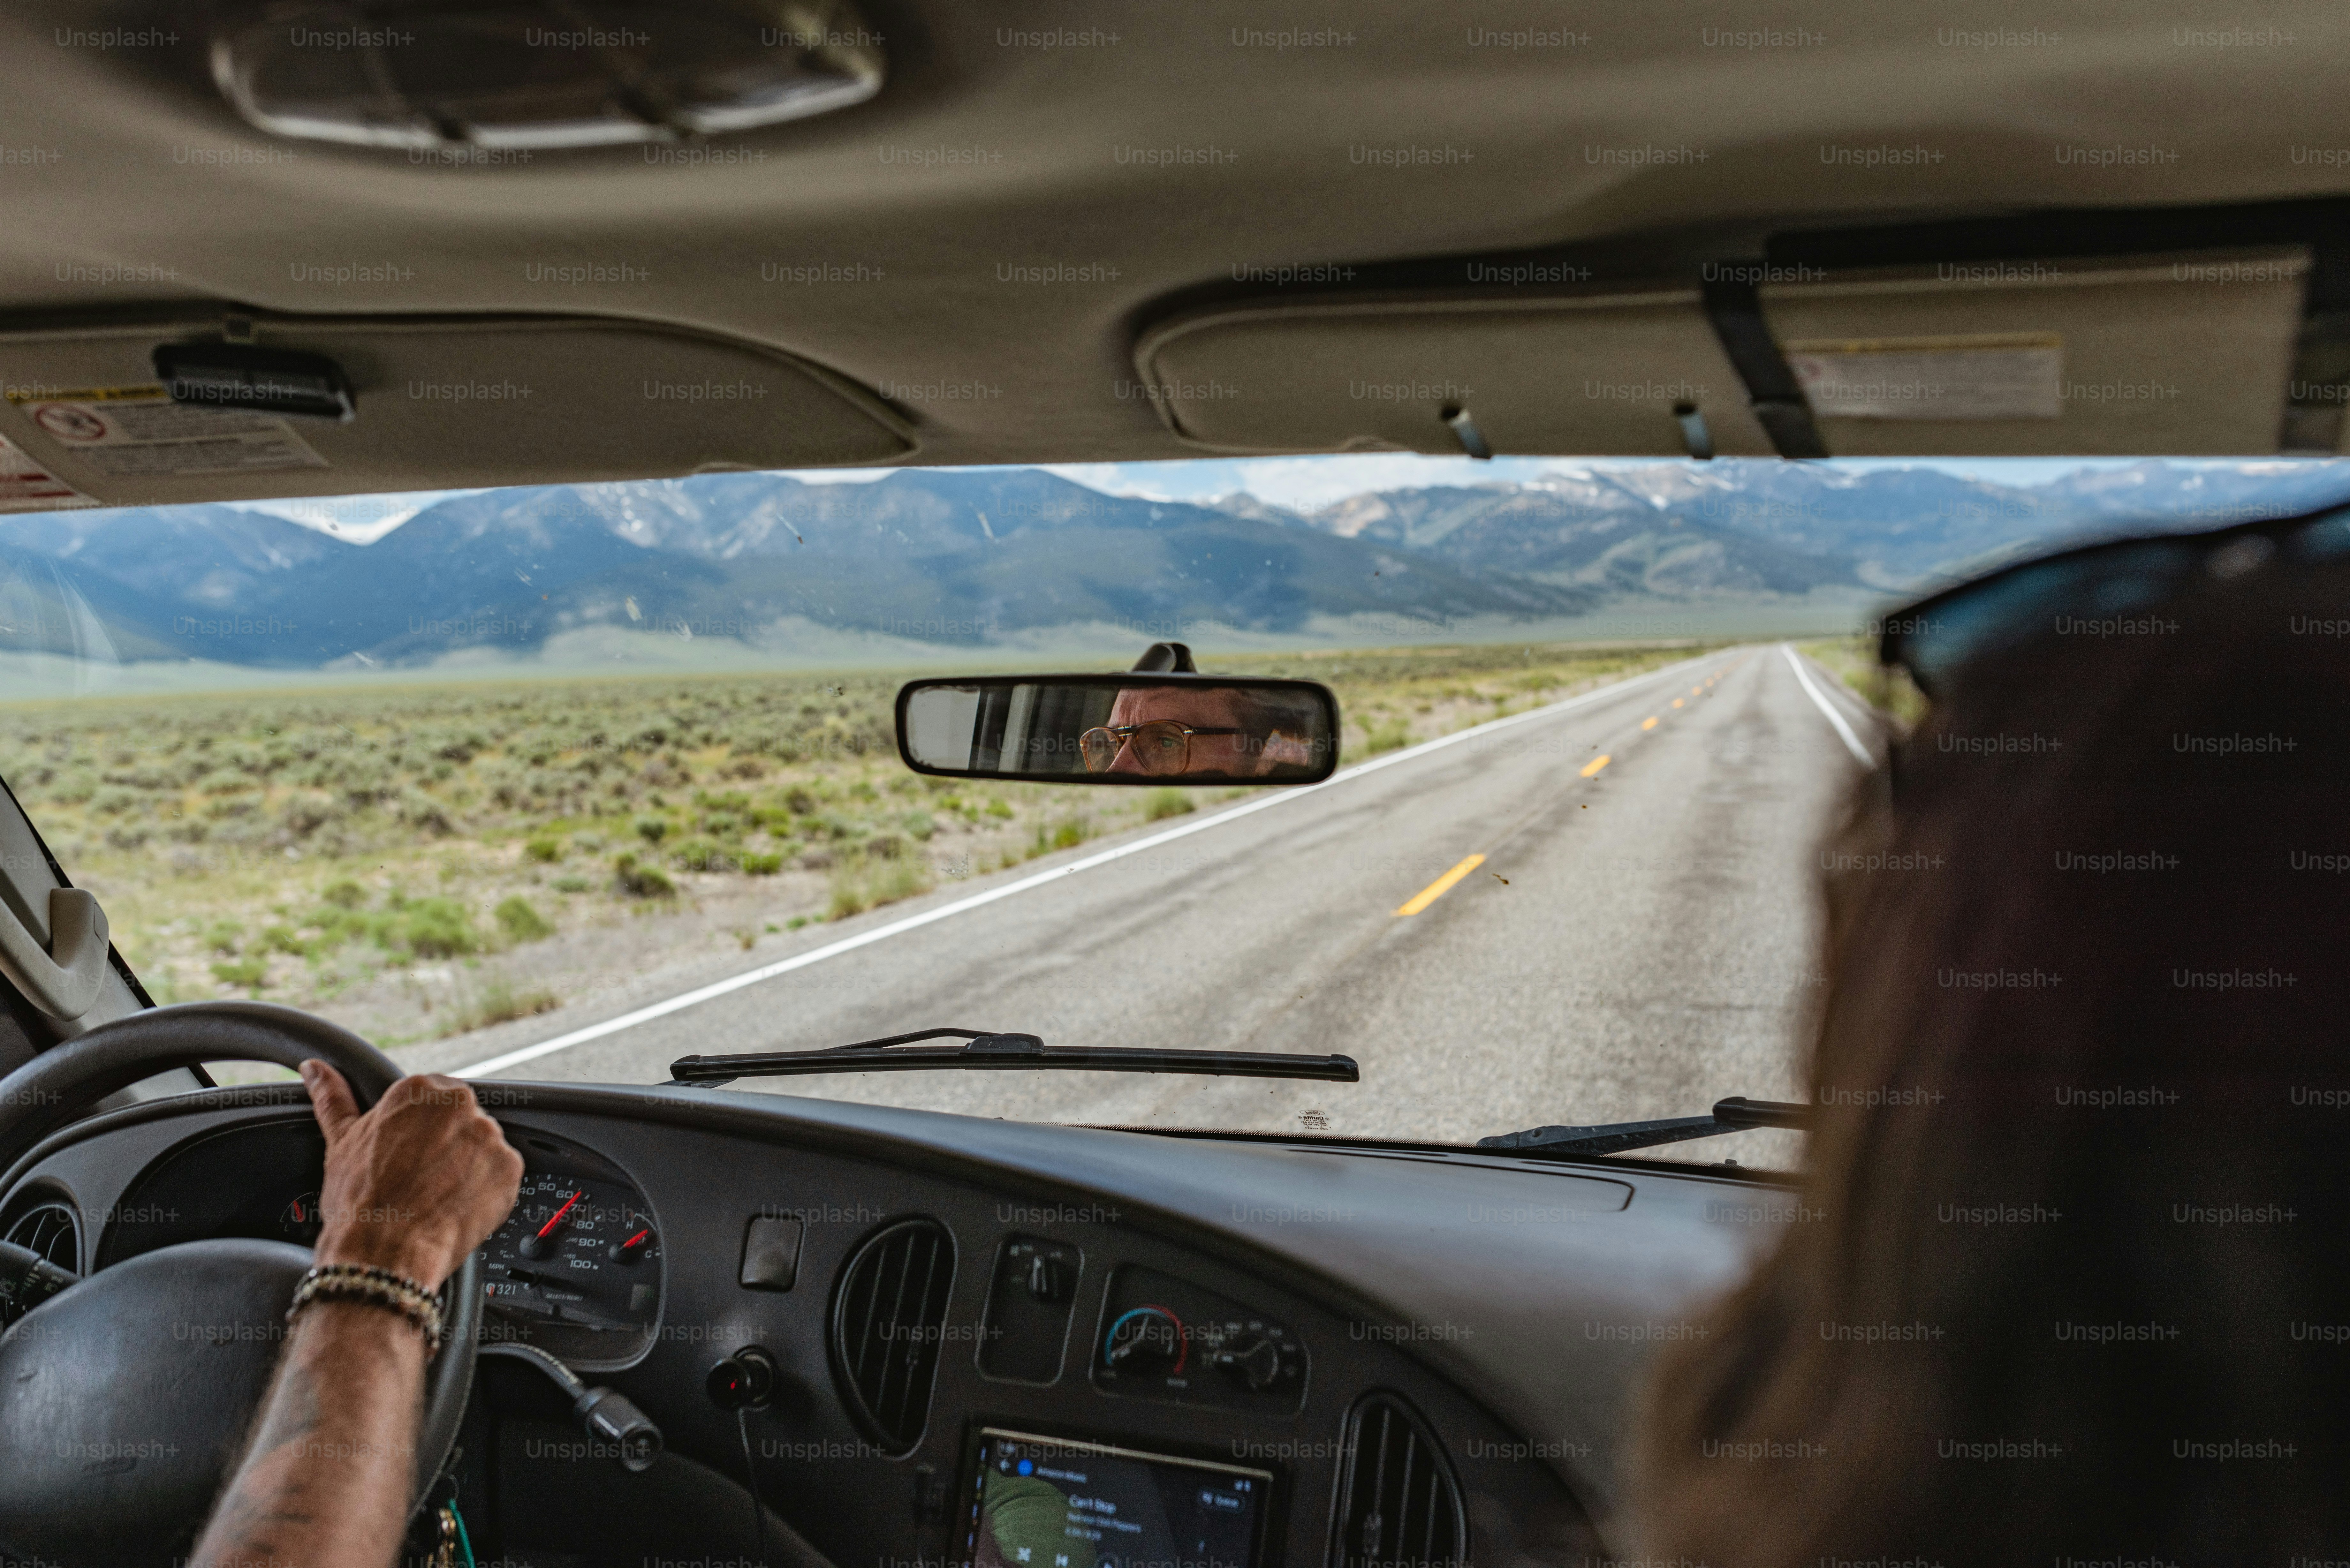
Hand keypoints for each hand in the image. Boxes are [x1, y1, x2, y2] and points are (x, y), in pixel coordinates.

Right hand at [301, 1061, 523, 1289]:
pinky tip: (456, 1205)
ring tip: (436, 1195)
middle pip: (460, 1121)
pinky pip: (501, 1175)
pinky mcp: (510, 1169)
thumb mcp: (340, 1142)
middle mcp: (460, 1105)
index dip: (421, 1132)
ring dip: (466, 1166)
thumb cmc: (359, 1201)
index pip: (432, 1100)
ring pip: (481, 1147)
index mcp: (419, 1090)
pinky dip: (485, 1190)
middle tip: (420, 1177)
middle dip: (445, 1145)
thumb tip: (315, 1069)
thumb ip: (333, 1097)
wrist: (382, 1253)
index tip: (411, 1153)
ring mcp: (489, 1136)